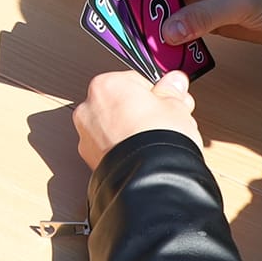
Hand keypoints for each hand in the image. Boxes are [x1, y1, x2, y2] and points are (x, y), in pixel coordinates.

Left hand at [74, 69, 198, 170]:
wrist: (148, 179)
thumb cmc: (156, 139)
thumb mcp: (175, 106)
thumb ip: (172, 91)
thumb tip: (175, 83)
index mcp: (106, 85)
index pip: (135, 81)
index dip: (156, 94)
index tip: (168, 102)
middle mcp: (89, 108)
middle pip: (122, 104)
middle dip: (143, 112)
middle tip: (165, 121)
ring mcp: (87, 136)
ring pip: (114, 127)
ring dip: (132, 132)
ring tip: (156, 141)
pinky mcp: (90, 160)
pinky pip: (109, 147)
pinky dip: (123, 149)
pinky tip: (142, 154)